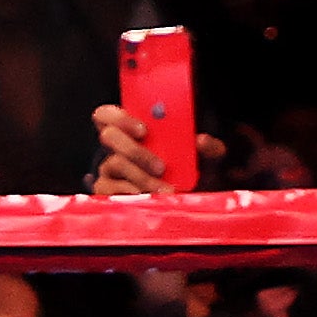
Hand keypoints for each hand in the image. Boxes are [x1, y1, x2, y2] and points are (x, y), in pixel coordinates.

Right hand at [83, 100, 224, 198]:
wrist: (188, 202)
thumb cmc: (190, 174)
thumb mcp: (204, 159)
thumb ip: (209, 148)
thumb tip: (202, 141)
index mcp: (133, 130)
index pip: (110, 114)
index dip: (121, 117)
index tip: (144, 130)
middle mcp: (117, 146)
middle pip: (109, 136)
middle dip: (135, 150)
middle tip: (160, 166)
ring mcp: (109, 168)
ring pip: (114, 163)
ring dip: (141, 176)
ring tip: (164, 189)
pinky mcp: (107, 190)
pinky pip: (110, 188)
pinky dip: (130, 192)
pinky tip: (147, 197)